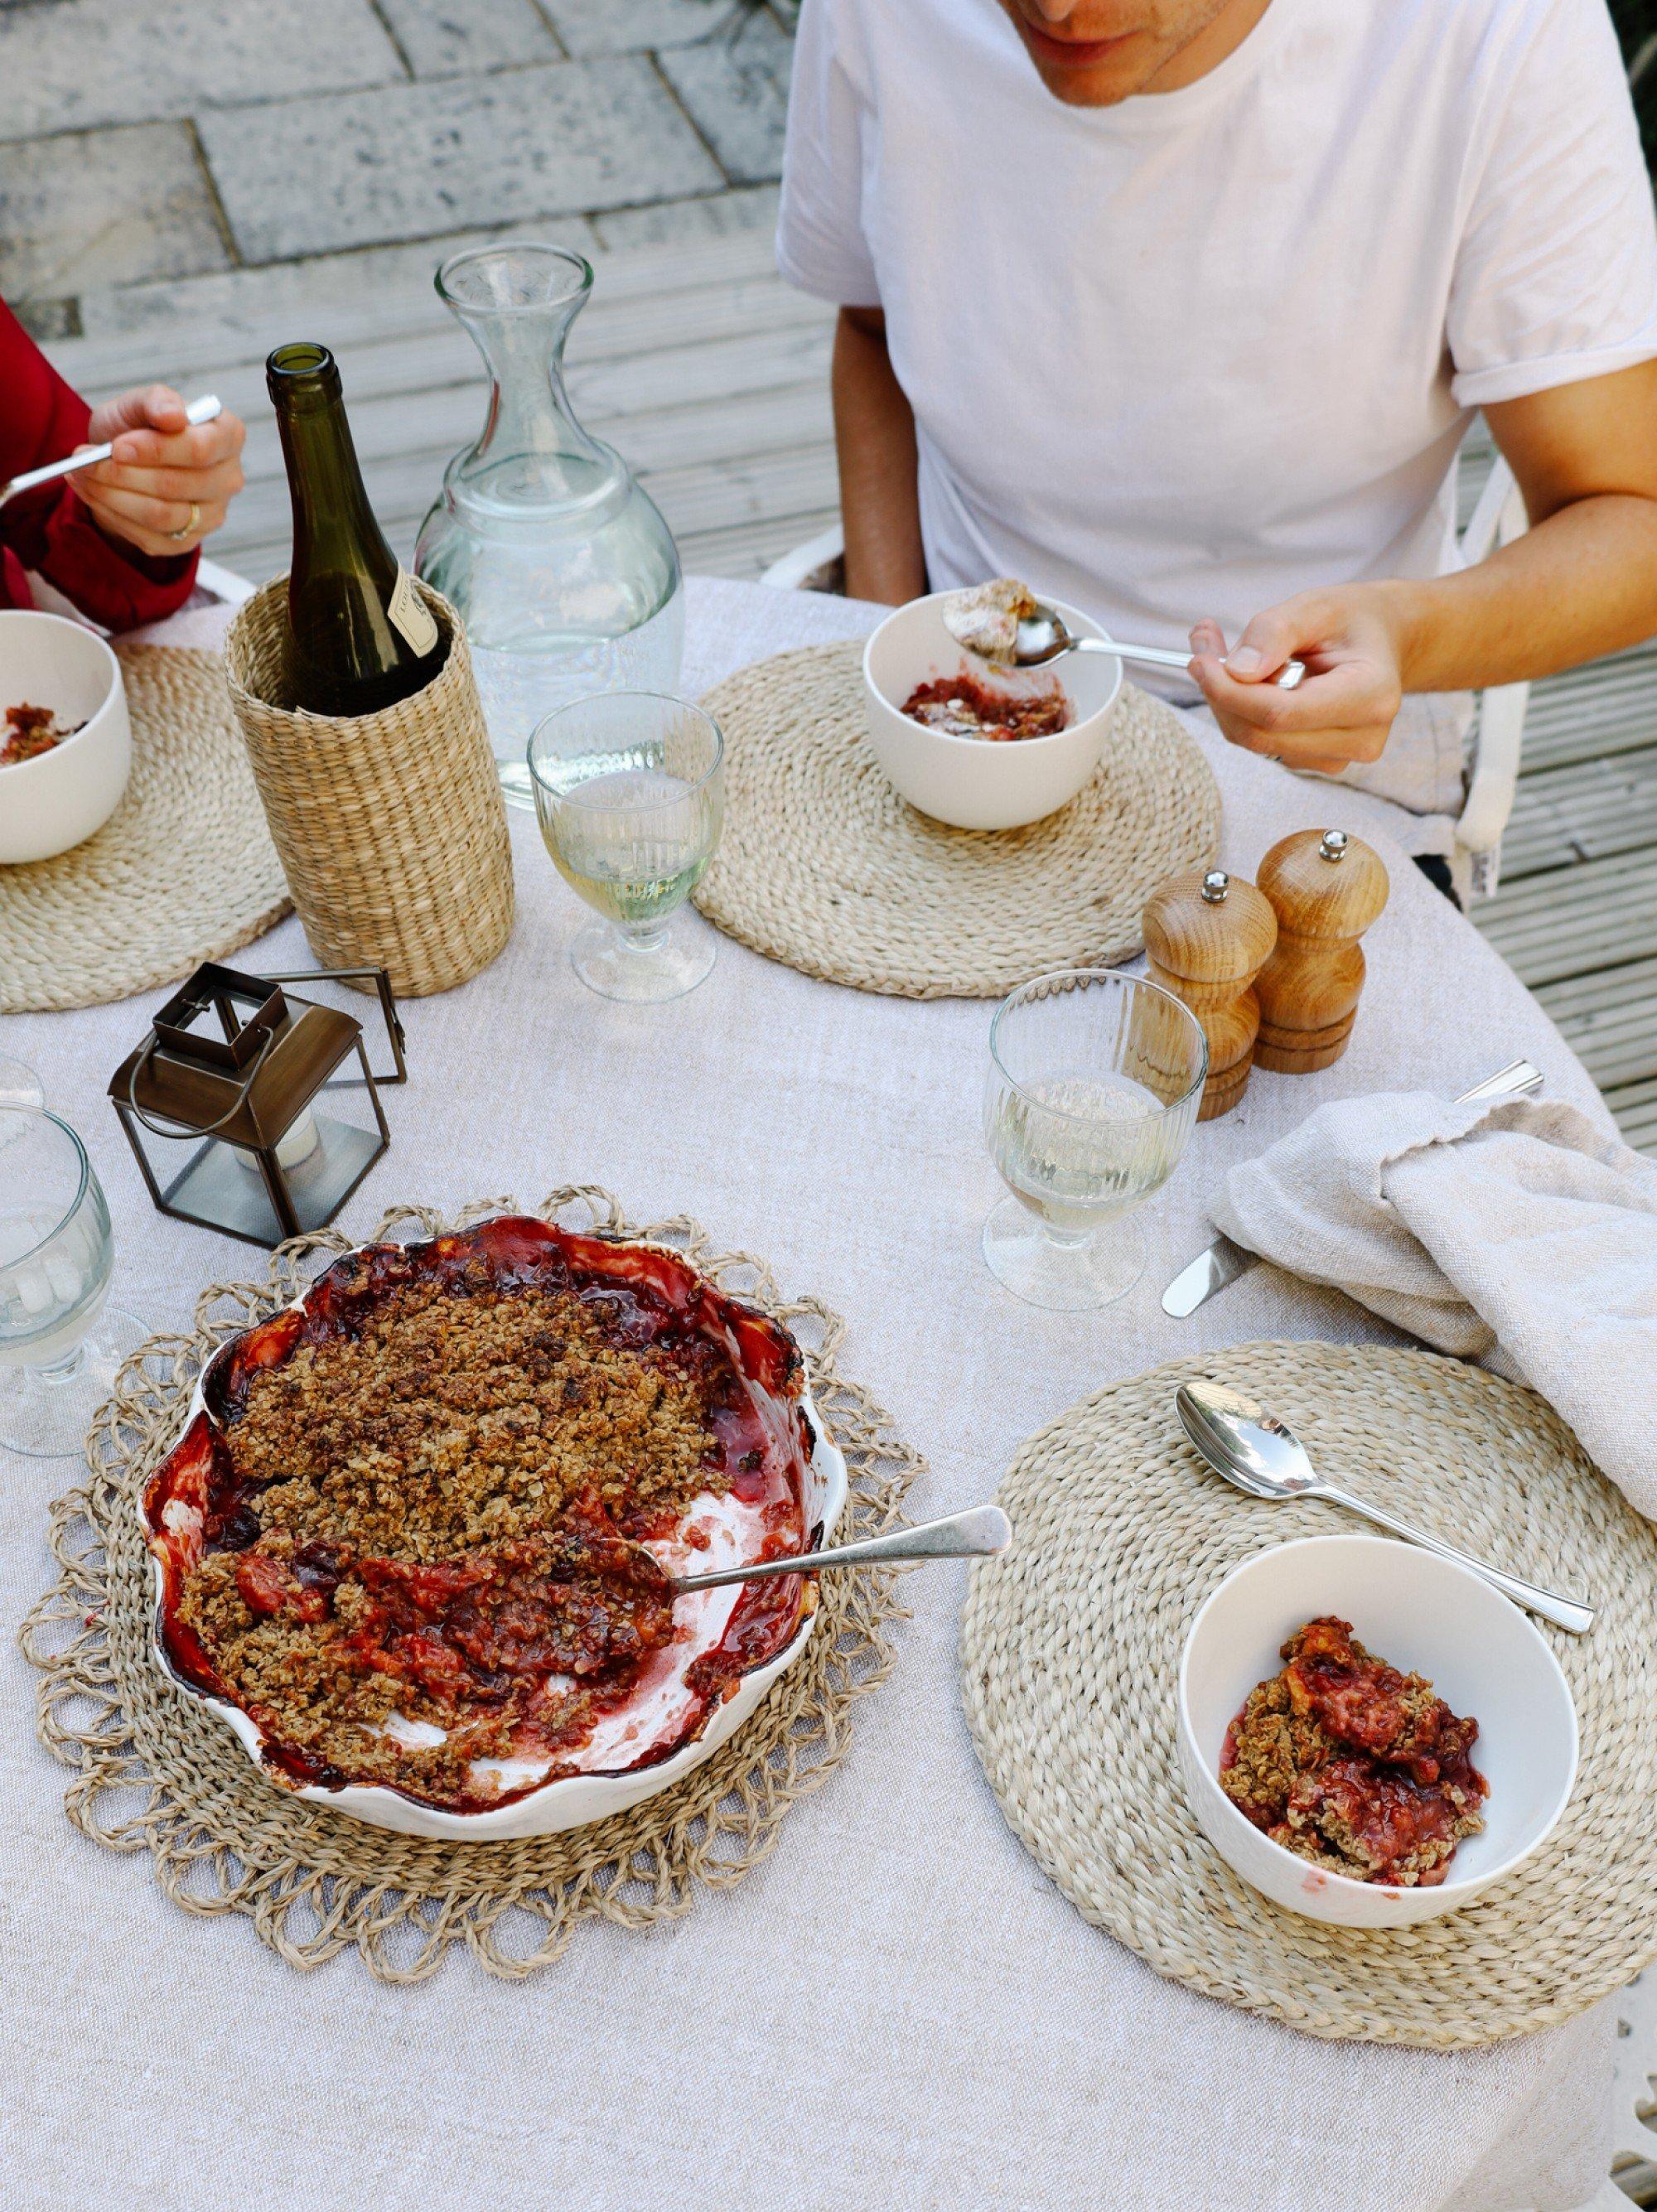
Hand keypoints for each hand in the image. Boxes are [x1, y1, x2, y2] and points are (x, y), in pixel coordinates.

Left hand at [74, 385, 245, 558]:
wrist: (124, 459)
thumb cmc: (138, 426)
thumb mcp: (140, 402)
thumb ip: (156, 402)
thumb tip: (174, 416)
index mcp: (227, 436)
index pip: (199, 450)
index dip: (156, 450)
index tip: (117, 447)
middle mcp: (228, 479)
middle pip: (176, 485)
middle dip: (123, 473)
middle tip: (84, 460)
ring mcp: (211, 515)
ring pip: (161, 514)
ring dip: (112, 495)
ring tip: (81, 474)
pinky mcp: (187, 540)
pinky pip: (147, 536)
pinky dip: (110, 513)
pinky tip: (90, 491)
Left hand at [1187, 588, 1406, 774]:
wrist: (1384, 642)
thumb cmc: (1353, 621)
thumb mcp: (1317, 606)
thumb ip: (1275, 633)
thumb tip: (1235, 671)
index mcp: (1372, 695)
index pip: (1281, 713)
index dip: (1230, 692)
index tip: (1199, 661)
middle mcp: (1361, 737)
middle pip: (1262, 734)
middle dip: (1222, 694)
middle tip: (1203, 648)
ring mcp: (1341, 756)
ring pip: (1255, 741)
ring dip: (1230, 700)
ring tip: (1232, 655)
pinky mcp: (1319, 760)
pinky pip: (1263, 743)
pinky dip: (1245, 711)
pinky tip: (1255, 679)